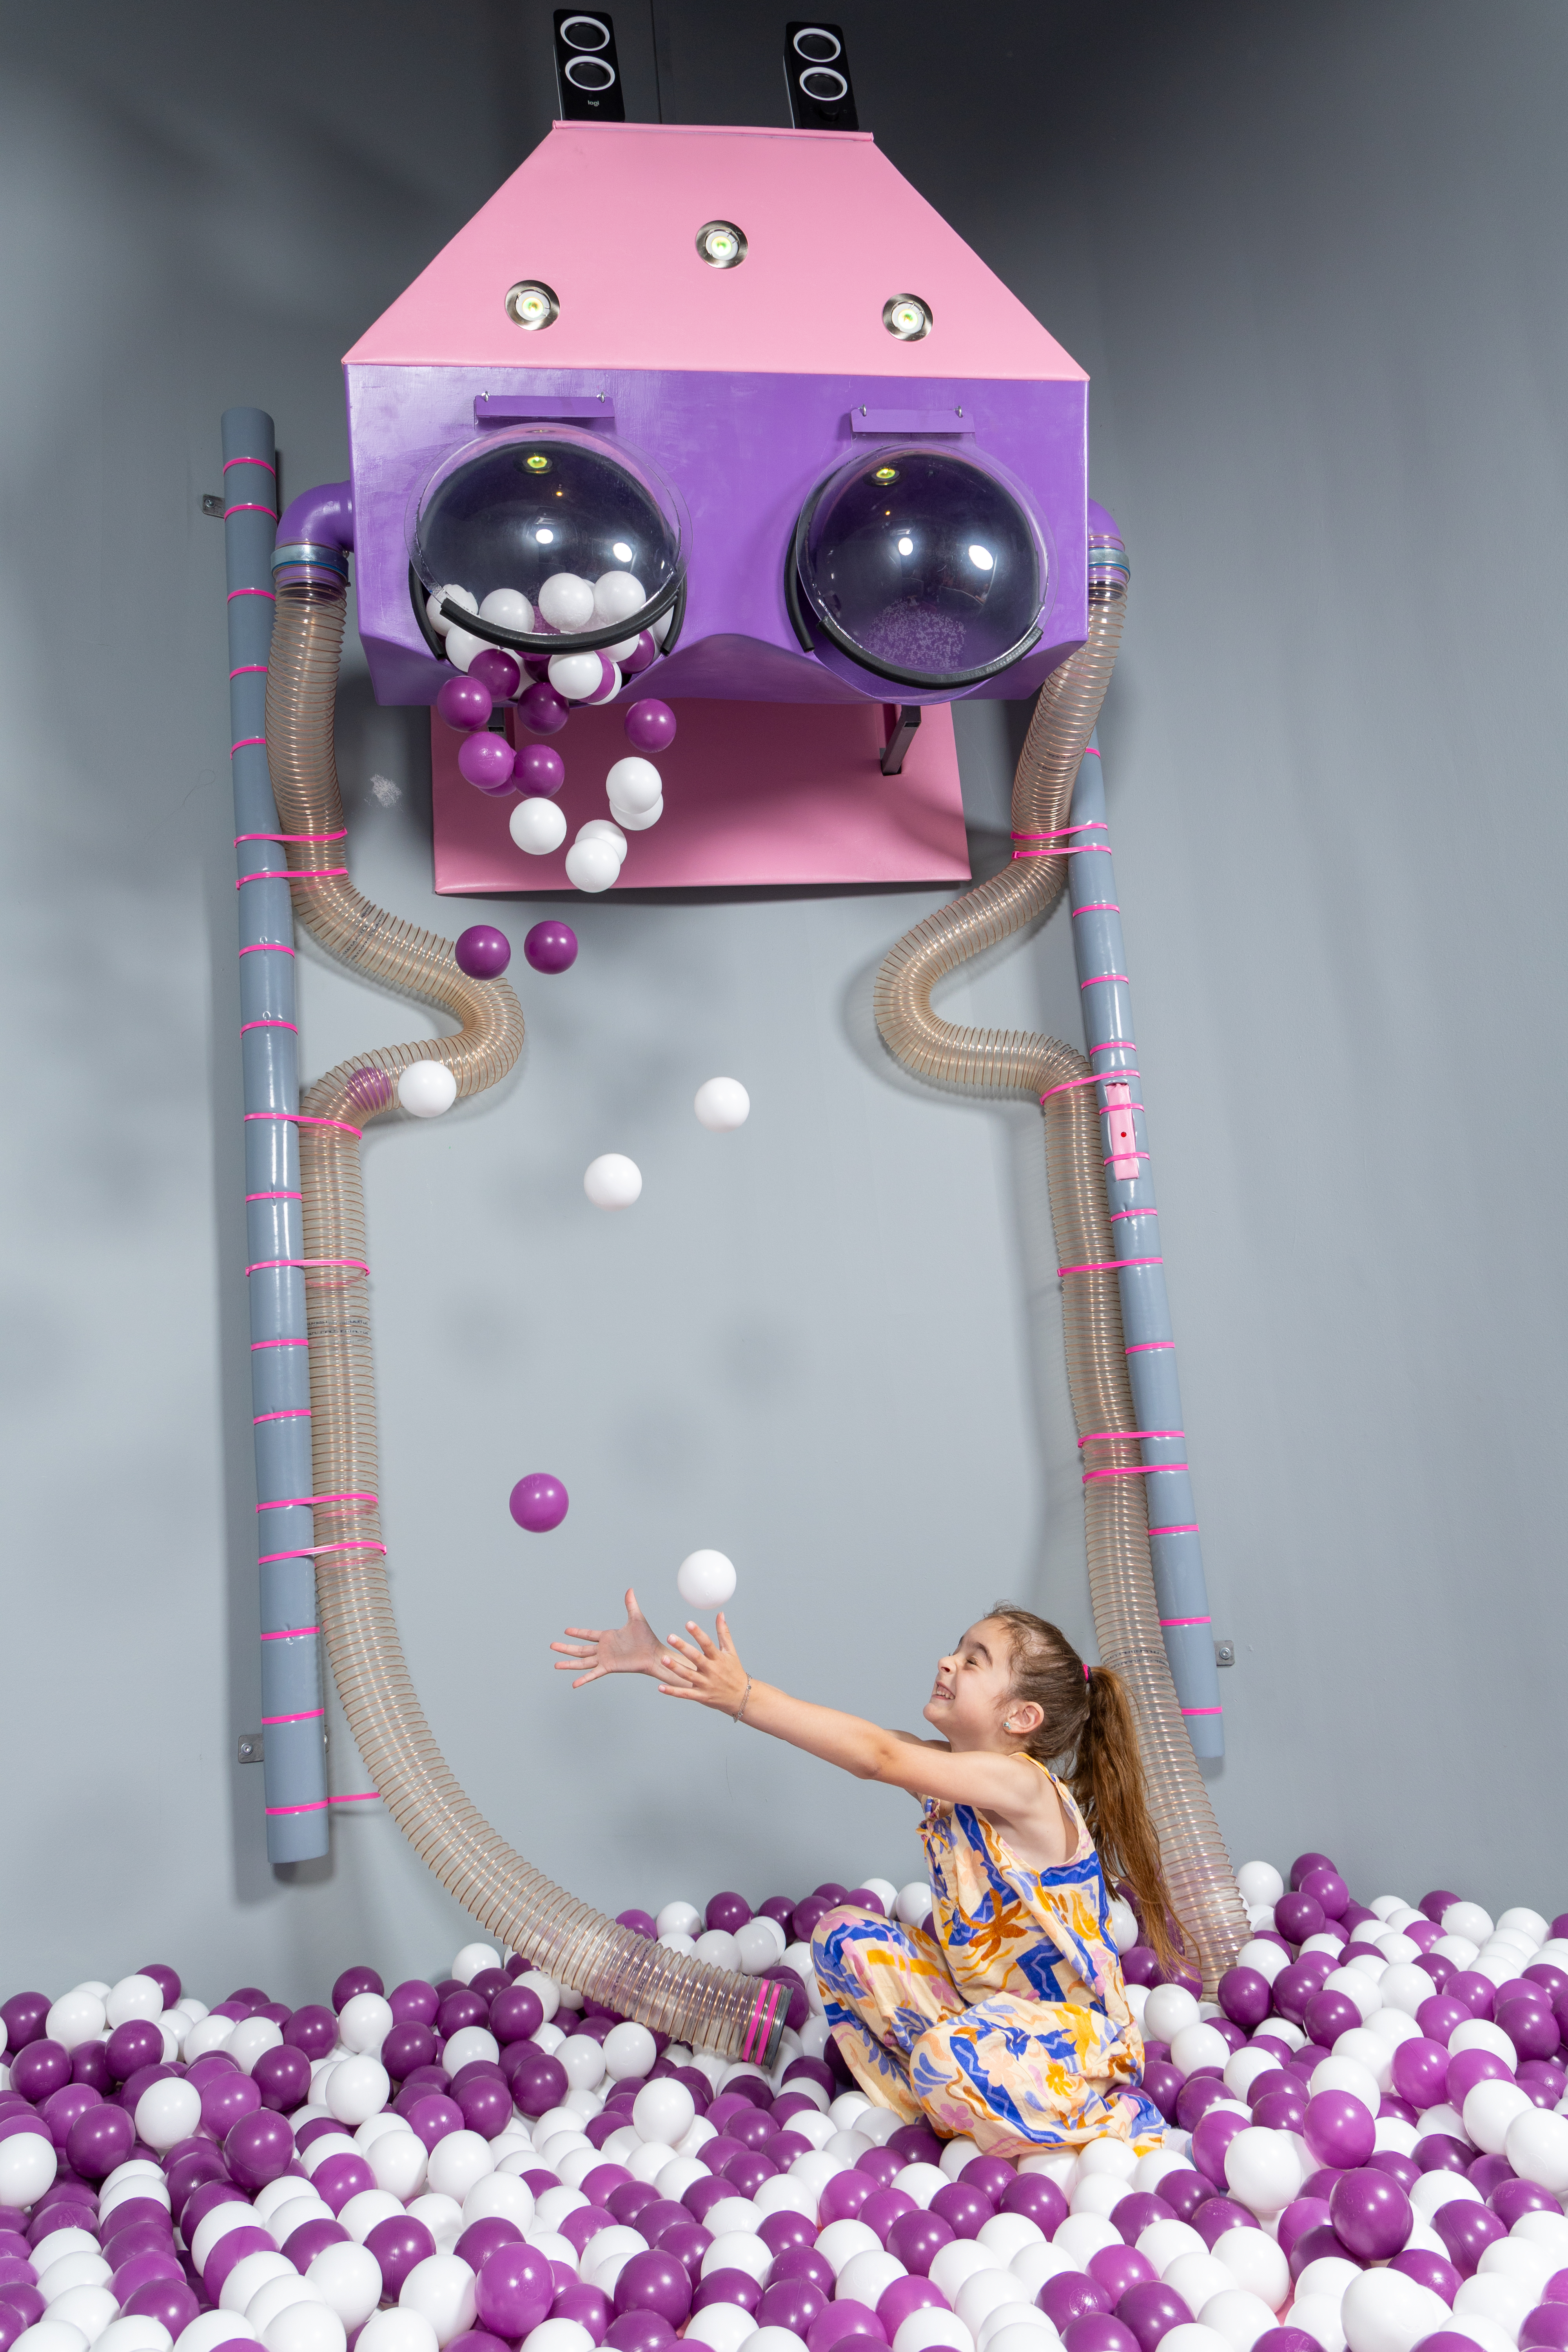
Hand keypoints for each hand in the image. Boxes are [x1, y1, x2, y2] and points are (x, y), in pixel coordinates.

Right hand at [551, 1589, 666, 1687]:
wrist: (654, 1654)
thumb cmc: (647, 1638)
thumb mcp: (636, 1618)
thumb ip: (630, 1604)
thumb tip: (630, 1589)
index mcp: (607, 1637)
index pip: (588, 1634)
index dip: (577, 1633)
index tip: (566, 1630)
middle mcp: (603, 1649)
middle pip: (580, 1649)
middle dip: (565, 1647)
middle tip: (552, 1645)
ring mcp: (605, 1659)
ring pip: (582, 1662)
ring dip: (569, 1663)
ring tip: (556, 1664)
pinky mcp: (609, 1667)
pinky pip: (593, 1674)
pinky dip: (583, 1679)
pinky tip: (573, 1684)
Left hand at [657, 1612, 749, 1714]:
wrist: (741, 1697)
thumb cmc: (734, 1671)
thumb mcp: (731, 1652)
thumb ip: (723, 1633)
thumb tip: (720, 1614)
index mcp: (719, 1658)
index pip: (707, 1643)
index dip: (698, 1633)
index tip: (688, 1623)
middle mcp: (712, 1671)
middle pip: (696, 1657)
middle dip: (683, 1647)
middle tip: (670, 1637)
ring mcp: (706, 1684)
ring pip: (688, 1675)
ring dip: (675, 1668)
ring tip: (663, 1659)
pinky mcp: (701, 1696)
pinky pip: (685, 1694)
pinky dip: (673, 1691)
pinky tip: (660, 1687)